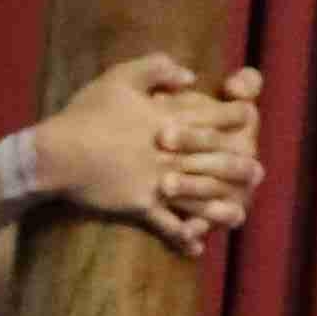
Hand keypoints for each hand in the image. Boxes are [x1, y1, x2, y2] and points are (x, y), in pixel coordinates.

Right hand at [34, 54, 263, 256]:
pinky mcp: (140, 206)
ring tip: (240, 214)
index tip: (251, 117)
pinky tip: (196, 247)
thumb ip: (156, 68)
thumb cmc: (86, 113)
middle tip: (259, 173)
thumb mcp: (119, 77)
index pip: (209, 118)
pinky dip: (182, 236)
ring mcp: (157, 182)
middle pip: (213, 160)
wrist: (57, 154)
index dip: (233, 116)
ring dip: (220, 206)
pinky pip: (166, 225)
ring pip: (198, 196)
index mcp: (166, 120)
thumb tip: (189, 75)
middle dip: (238, 166)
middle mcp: (169, 153)